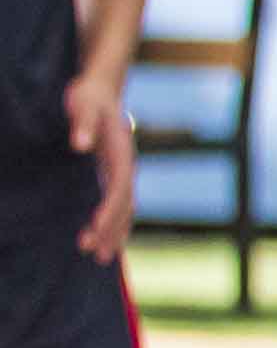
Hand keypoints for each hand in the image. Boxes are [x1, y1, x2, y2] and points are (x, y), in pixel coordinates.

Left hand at [66, 73, 134, 263]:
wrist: (101, 89)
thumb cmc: (89, 96)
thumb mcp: (83, 104)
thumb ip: (83, 123)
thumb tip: (79, 145)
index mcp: (121, 153)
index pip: (119, 187)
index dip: (109, 209)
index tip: (95, 228)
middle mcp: (126, 166)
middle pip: (124, 205)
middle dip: (112, 230)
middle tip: (94, 254)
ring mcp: (121, 172)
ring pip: (124, 209)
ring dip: (115, 233)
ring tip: (101, 258)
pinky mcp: (112, 174)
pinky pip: (117, 204)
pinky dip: (113, 223)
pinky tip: (102, 237)